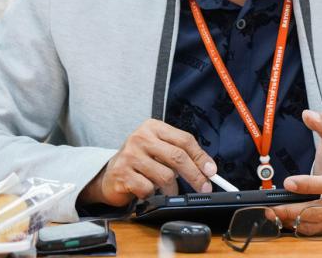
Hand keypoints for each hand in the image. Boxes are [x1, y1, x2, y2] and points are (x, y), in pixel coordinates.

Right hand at [77, 119, 216, 207]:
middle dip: (195, 175)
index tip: (211, 171)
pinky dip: (153, 195)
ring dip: (172, 189)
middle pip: (177, 157)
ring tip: (168, 190)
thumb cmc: (141, 161)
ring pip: (165, 176)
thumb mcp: (160, 150)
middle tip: (204, 188)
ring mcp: (129, 155)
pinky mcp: (122, 174)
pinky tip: (148, 192)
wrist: (109, 175)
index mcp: (153, 127)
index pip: (184, 140)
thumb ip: (180, 154)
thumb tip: (207, 170)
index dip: (200, 157)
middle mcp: (140, 137)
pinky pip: (149, 189)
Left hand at [271, 110, 321, 233]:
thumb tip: (309, 114)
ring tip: (273, 214)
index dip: (310, 185)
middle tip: (273, 208)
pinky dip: (298, 227)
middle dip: (295, 210)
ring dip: (293, 220)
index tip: (288, 182)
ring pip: (317, 223)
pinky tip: (283, 220)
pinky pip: (316, 231)